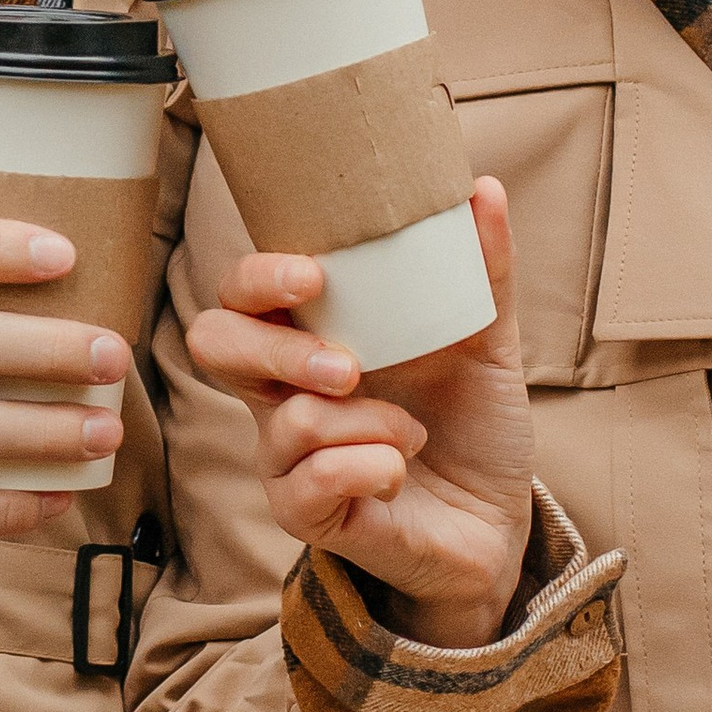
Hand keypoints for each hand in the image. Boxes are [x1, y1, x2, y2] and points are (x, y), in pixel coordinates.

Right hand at [184, 179, 538, 644]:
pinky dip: (372, 468)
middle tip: (348, 367)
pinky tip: (401, 470)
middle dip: (277, 348)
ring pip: (285, 422)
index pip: (240, 293)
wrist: (498, 523)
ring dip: (369, 423)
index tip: (313, 277)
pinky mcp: (307, 516)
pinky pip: (310, 484)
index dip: (256, 278)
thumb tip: (482, 189)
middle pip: (213, 343)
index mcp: (310, 339)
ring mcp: (286, 458)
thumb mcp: (487, 343)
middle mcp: (282, 394)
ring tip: (412, 433)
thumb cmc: (473, 427)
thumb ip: (481, 272)